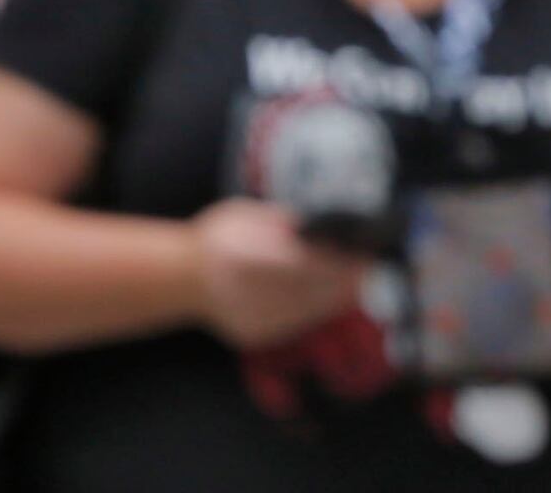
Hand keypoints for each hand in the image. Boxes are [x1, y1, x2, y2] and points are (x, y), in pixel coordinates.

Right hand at [193, 199, 368, 349]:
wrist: (182, 277)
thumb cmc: (220, 237)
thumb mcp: (248, 214)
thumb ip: (285, 223)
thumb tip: (330, 226)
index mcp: (243, 256)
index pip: (303, 264)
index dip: (337, 262)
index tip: (364, 254)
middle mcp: (245, 292)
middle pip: (310, 291)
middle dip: (345, 280)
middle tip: (368, 266)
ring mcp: (248, 319)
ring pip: (308, 311)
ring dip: (336, 296)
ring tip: (356, 279)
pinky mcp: (254, 335)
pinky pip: (296, 323)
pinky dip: (315, 309)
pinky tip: (329, 295)